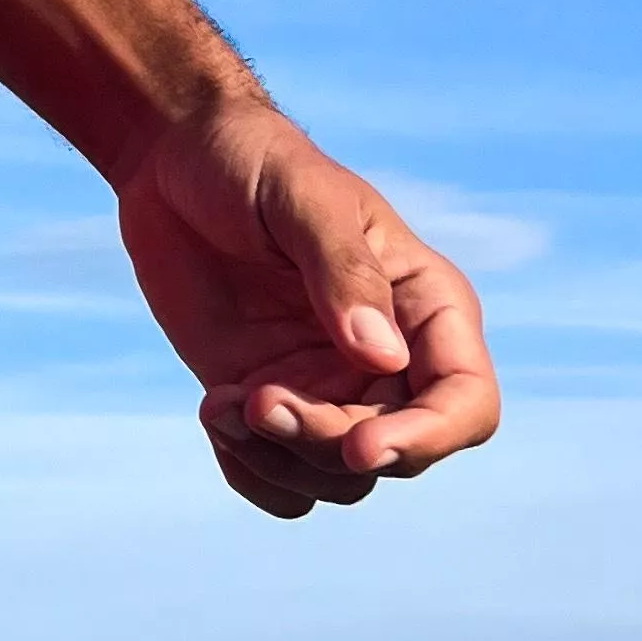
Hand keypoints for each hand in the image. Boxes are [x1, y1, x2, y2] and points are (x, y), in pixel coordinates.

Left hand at [112, 97, 501, 518]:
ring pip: (339, 481)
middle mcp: (391, 359)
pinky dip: (249, 470)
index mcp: (425, 306)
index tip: (358, 446)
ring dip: (280, 462)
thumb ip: (342, 271)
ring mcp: (329, 386)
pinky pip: (283, 480)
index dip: (428, 440)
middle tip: (256, 399)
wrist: (174, 160)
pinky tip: (211, 414)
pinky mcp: (270, 399)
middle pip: (394, 452)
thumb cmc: (251, 159)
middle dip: (326, 445)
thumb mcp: (299, 196)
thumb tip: (382, 357)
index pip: (467, 403)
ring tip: (220, 404)